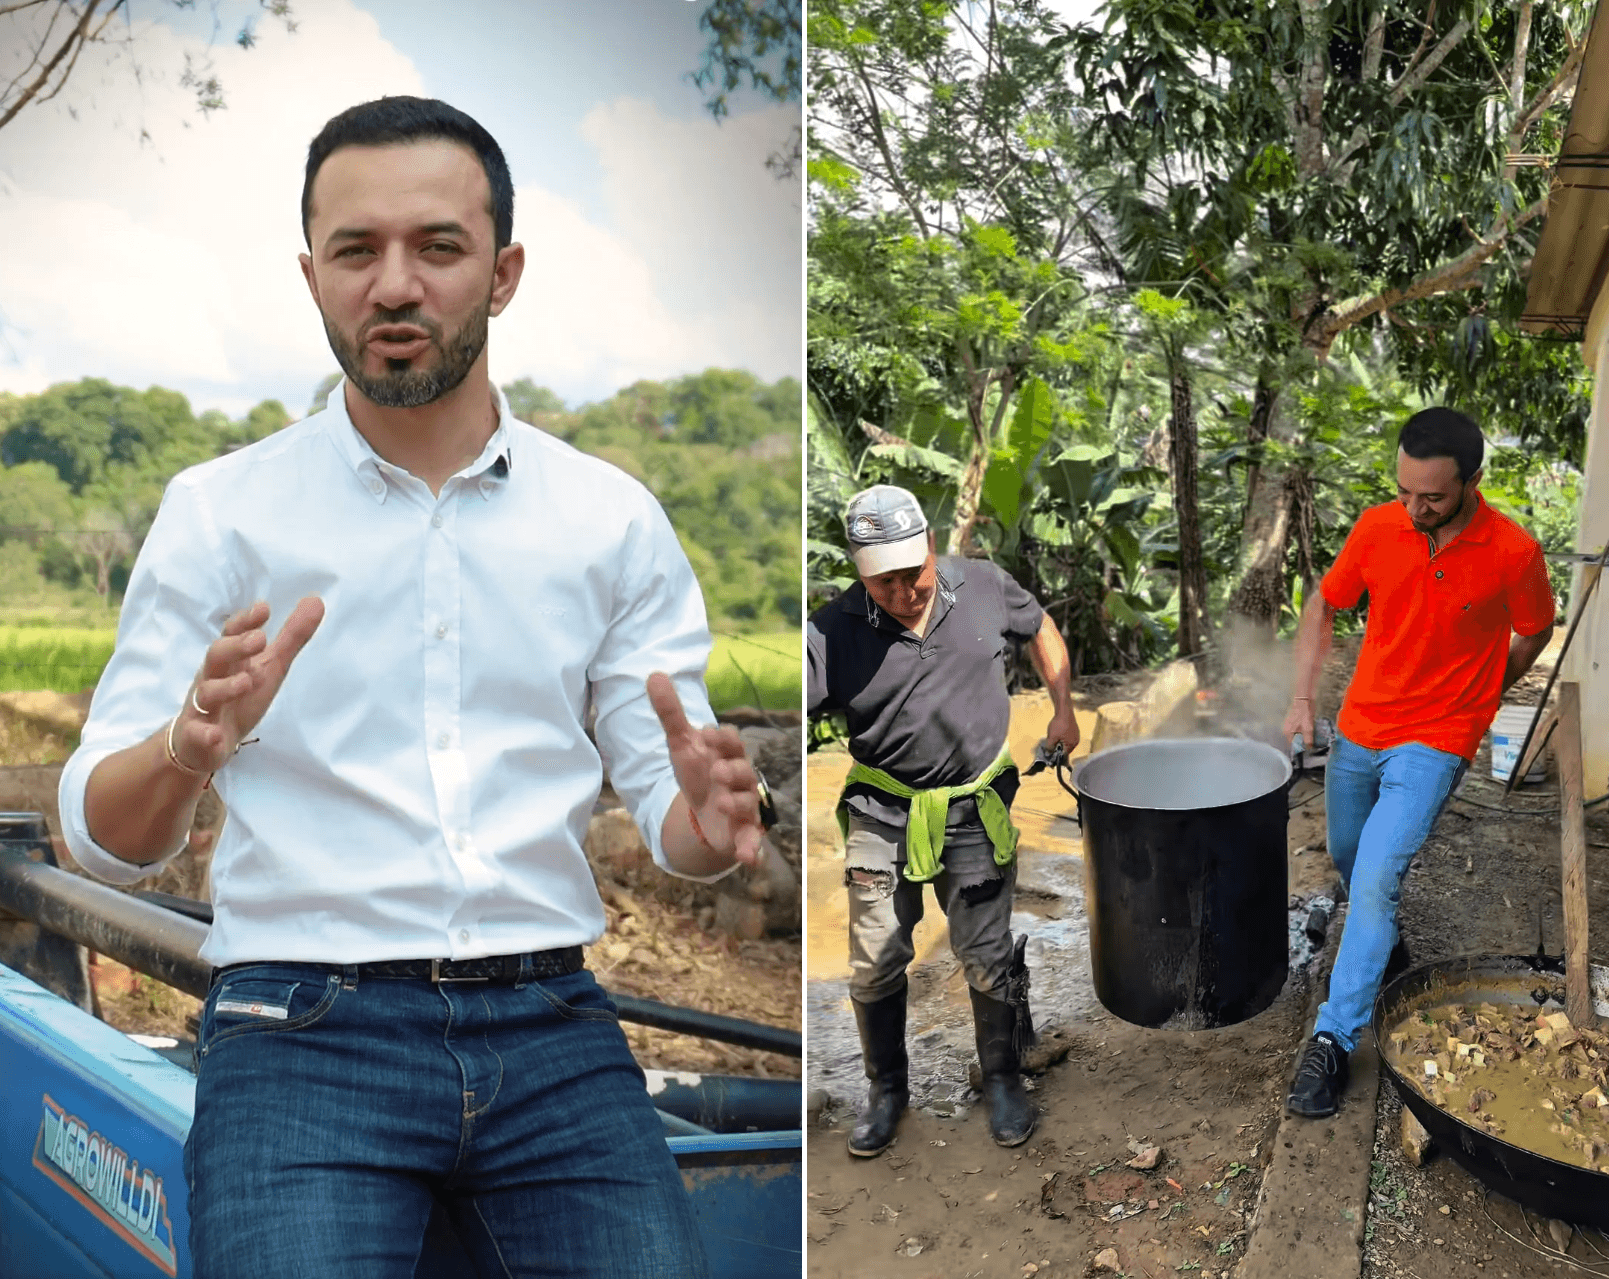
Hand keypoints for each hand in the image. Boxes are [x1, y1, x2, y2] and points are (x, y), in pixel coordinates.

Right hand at [171, 597, 324, 774]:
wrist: (203, 743)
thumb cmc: (239, 697)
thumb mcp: (270, 666)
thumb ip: (291, 637)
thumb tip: (316, 600)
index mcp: (231, 660)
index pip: (232, 634)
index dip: (244, 621)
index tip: (263, 609)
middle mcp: (213, 677)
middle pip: (216, 656)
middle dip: (235, 646)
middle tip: (259, 639)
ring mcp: (202, 707)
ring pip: (207, 692)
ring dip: (225, 686)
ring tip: (246, 681)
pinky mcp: (196, 735)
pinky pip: (197, 733)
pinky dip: (205, 734)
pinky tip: (215, 735)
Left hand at [646, 671, 762, 866]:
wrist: (704, 812)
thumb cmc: (697, 773)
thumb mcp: (680, 745)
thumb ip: (670, 713)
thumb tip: (654, 673)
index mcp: (726, 755)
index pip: (731, 741)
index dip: (722, 739)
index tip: (706, 735)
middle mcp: (740, 780)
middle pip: (745, 772)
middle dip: (733, 771)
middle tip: (716, 772)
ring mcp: (743, 807)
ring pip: (750, 804)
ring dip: (740, 804)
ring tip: (724, 804)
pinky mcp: (743, 834)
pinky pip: (753, 842)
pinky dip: (753, 850)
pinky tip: (748, 859)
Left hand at [1045, 706, 1079, 755]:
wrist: (1064, 711)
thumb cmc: (1059, 725)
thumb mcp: (1052, 737)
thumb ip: (1050, 747)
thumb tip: (1048, 753)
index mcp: (1072, 745)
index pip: (1064, 755)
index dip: (1056, 755)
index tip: (1050, 754)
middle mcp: (1076, 741)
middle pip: (1066, 749)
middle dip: (1058, 748)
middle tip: (1051, 744)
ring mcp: (1076, 735)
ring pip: (1067, 743)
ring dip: (1060, 742)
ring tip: (1054, 737)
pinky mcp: (1075, 730)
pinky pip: (1068, 737)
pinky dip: (1063, 737)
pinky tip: (1058, 733)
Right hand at [1282, 698, 1315, 753]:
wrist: (1305, 701)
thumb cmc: (1304, 714)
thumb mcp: (1308, 729)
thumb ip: (1308, 740)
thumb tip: (1309, 748)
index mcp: (1287, 733)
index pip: (1293, 745)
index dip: (1301, 748)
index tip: (1308, 749)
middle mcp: (1287, 730)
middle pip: (1296, 740)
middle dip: (1304, 742)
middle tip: (1312, 744)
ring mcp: (1291, 725)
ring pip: (1299, 735)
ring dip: (1305, 737)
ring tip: (1313, 738)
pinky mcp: (1295, 722)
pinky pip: (1300, 730)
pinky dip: (1305, 732)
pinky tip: (1311, 731)